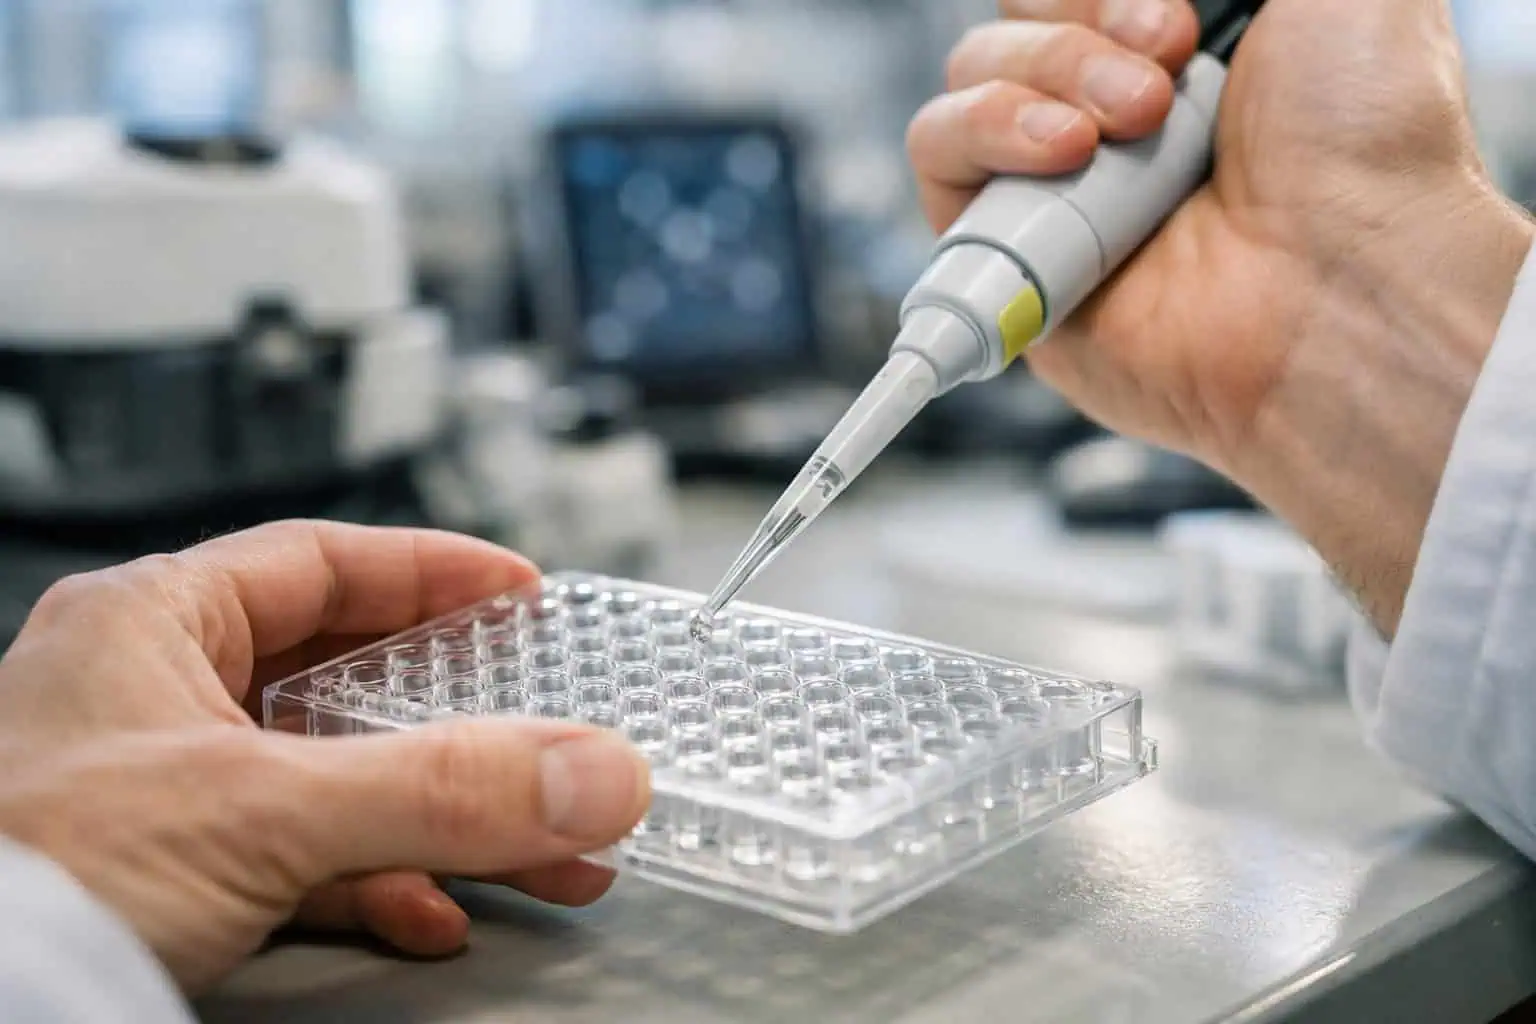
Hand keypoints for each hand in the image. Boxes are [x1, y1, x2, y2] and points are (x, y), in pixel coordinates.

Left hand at [0, 521, 649, 991]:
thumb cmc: (24, 877)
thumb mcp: (260, 809)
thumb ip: (436, 789)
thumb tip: (589, 771)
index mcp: (150, 624)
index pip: (320, 561)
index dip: (429, 571)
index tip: (516, 591)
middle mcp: (157, 698)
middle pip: (346, 682)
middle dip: (462, 722)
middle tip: (543, 724)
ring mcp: (166, 794)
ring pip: (338, 784)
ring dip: (443, 821)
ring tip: (541, 850)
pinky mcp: (173, 881)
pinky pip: (304, 865)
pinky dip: (379, 886)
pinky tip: (435, 912)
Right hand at [908, 0, 1534, 629]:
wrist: (1346, 284)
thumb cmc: (1367, 149)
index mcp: (1194, 61)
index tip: (1183, 17)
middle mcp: (1118, 126)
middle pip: (1018, 23)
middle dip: (1080, 26)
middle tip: (1165, 76)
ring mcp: (1059, 193)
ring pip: (970, 75)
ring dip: (1039, 73)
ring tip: (1118, 130)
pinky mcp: (1009, 259)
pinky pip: (938, 159)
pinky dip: (980, 131)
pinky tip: (1062, 155)